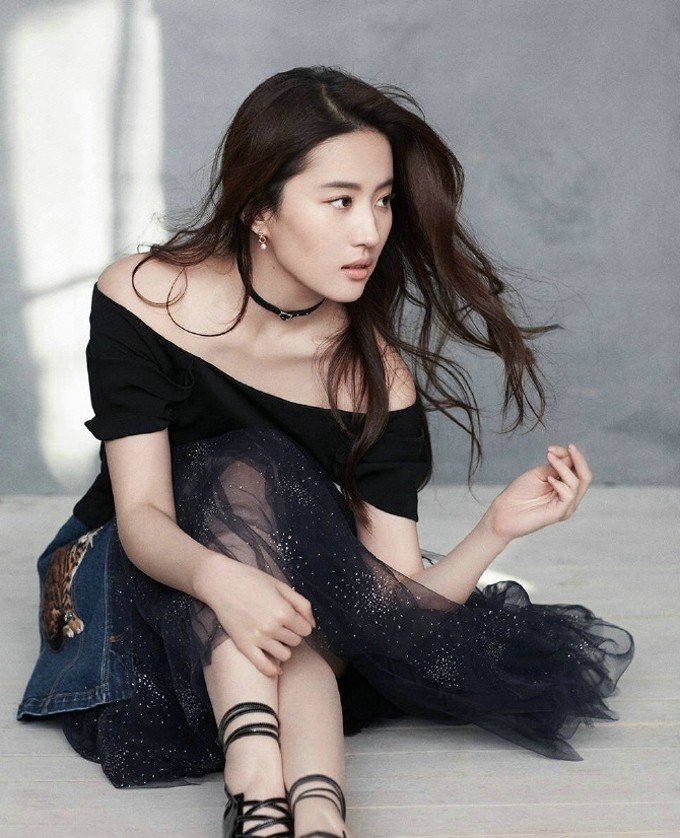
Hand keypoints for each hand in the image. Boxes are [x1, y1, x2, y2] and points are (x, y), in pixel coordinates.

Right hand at [201, 559, 315, 676]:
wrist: (221, 582)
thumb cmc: (252, 580)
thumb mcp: (281, 586)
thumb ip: (302, 604)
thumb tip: (313, 625)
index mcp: (284, 611)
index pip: (306, 630)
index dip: (301, 624)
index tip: (293, 619)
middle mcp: (273, 627)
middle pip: (296, 642)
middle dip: (292, 634)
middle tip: (281, 625)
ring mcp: (258, 639)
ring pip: (285, 655)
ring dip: (283, 647)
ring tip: (275, 637)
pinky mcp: (244, 646)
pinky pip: (264, 667)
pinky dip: (273, 669)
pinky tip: (274, 665)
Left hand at [486, 443, 591, 542]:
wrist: (504, 511)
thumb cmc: (519, 493)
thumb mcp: (539, 474)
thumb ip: (556, 467)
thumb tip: (571, 455)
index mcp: (565, 487)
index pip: (578, 469)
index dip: (570, 455)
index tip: (552, 448)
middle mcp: (569, 498)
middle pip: (586, 477)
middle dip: (579, 459)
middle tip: (570, 448)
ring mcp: (566, 507)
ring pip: (577, 483)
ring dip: (564, 467)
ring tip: (549, 458)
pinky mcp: (560, 514)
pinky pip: (569, 495)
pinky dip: (560, 483)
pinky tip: (548, 478)